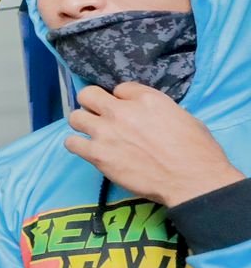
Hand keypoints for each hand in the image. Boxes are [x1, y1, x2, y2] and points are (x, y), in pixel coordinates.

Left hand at [65, 84, 242, 206]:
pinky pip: (71, 143)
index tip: (125, 109)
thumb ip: (157, 109)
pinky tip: (87, 150)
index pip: (119, 88)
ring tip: (92, 134)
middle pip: (88, 94)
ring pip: (75, 117)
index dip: (121, 99)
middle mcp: (121, 111)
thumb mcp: (182, 116)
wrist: (191, 179)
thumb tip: (146, 114)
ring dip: (82, 124)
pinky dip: (77, 145)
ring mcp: (106, 132)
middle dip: (92, 103)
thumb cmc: (196, 150)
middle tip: (99, 115)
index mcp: (146, 98)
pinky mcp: (97, 154)